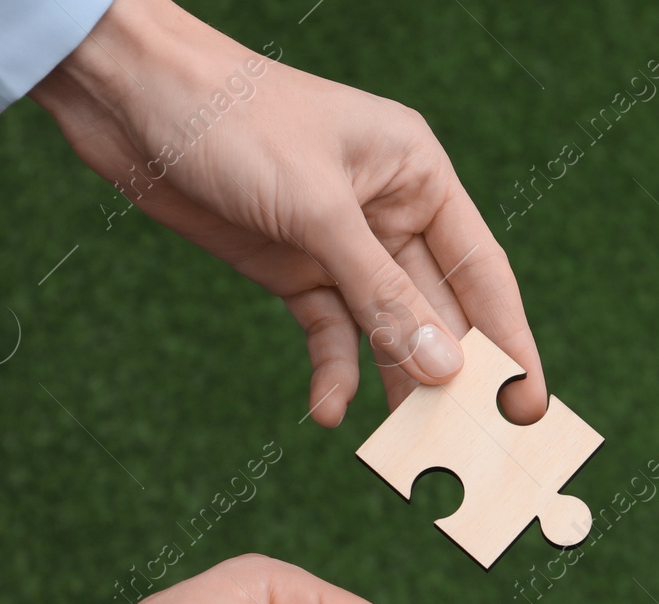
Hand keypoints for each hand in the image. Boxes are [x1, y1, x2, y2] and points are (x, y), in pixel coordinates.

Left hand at [30, 0, 546, 428]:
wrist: (130, 100)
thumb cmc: (234, 121)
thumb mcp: (317, 210)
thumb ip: (380, 293)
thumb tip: (443, 367)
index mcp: (418, 176)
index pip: (482, 272)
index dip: (510, 340)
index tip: (528, 403)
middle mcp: (390, 213)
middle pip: (439, 310)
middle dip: (453, 375)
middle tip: (470, 444)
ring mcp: (340, 248)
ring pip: (386, 331)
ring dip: (396, 385)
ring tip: (407, 448)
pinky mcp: (293, 271)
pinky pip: (329, 334)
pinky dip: (332, 373)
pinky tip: (328, 411)